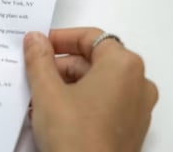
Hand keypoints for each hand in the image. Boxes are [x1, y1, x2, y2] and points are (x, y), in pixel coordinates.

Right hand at [24, 28, 157, 151]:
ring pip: (98, 82)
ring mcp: (138, 108)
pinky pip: (104, 103)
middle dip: (61, 65)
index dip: (60, 38)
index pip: (90, 37)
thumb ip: (39, 58)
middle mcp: (138, 83)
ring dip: (68, 84)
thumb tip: (35, 38)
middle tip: (34, 73)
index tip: (37, 46)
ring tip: (40, 97)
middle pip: (94, 59)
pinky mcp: (131, 129)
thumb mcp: (47, 90)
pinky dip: (81, 101)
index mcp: (123, 66)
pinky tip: (55, 113)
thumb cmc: (74, 134)